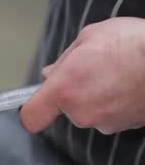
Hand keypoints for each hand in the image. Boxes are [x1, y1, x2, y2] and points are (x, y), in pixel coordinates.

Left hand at [20, 17, 144, 134]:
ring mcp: (105, 122)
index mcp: (64, 89)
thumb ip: (65, 61)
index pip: (31, 116)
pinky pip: (111, 114)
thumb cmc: (135, 44)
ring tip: (116, 72)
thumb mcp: (89, 38)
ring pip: (90, 110)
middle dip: (73, 90)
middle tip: (92, 67)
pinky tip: (128, 82)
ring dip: (97, 95)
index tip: (32, 104)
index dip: (30, 110)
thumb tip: (52, 74)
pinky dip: (116, 101)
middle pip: (65, 107)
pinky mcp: (126, 126)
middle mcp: (81, 112)